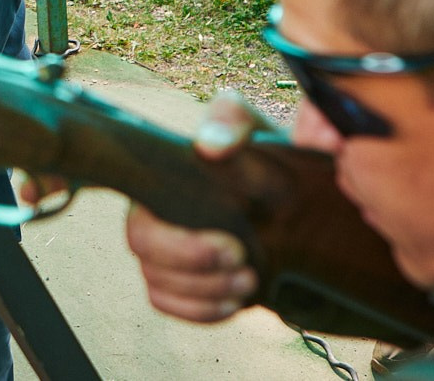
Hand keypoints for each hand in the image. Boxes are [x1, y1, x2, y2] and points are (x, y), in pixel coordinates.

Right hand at [123, 92, 277, 323]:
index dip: (174, 243)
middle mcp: (152, 217)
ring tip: (250, 278)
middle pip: (144, 254)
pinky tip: (235, 301)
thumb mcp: (255, 132)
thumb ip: (233, 123)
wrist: (293, 205)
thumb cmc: (265, 159)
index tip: (231, 242)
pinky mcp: (180, 282)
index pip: (140, 220)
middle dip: (194, 264)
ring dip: (207, 291)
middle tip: (242, 258)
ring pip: (157, 285)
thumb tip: (209, 146)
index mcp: (158, 181)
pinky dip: (203, 310)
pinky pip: (169, 305)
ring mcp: (164, 253)